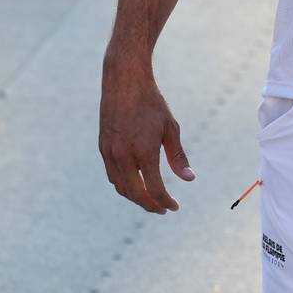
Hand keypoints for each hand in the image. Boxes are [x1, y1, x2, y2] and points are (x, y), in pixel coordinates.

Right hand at [99, 59, 194, 213]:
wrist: (124, 83)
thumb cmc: (152, 104)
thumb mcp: (171, 128)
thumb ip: (178, 156)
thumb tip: (189, 179)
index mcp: (143, 152)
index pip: (154, 188)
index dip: (165, 201)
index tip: (174, 207)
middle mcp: (123, 156)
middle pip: (135, 193)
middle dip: (149, 205)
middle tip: (163, 209)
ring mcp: (109, 153)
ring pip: (120, 187)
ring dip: (135, 197)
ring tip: (150, 200)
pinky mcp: (102, 148)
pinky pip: (112, 175)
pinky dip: (123, 185)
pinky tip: (135, 184)